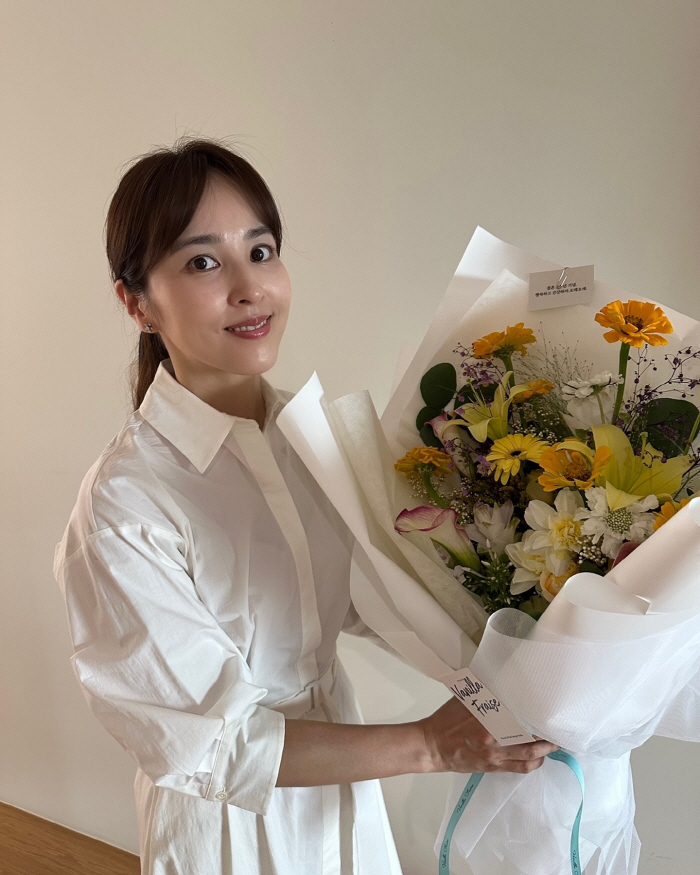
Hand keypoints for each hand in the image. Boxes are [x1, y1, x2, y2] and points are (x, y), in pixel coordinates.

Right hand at [419, 696, 558, 774]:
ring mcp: (494, 757)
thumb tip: (503, 682)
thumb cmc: (446, 720)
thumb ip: (486, 694)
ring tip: (554, 744)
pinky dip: (533, 763)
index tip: (549, 713)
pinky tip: (539, 758)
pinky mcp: (493, 767)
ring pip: (529, 757)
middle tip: (559, 731)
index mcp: (487, 720)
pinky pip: (519, 768)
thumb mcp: (465, 699)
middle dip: (548, 738)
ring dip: (545, 752)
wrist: (432, 746)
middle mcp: (494, 740)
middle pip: (530, 741)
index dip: (538, 720)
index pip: (520, 719)